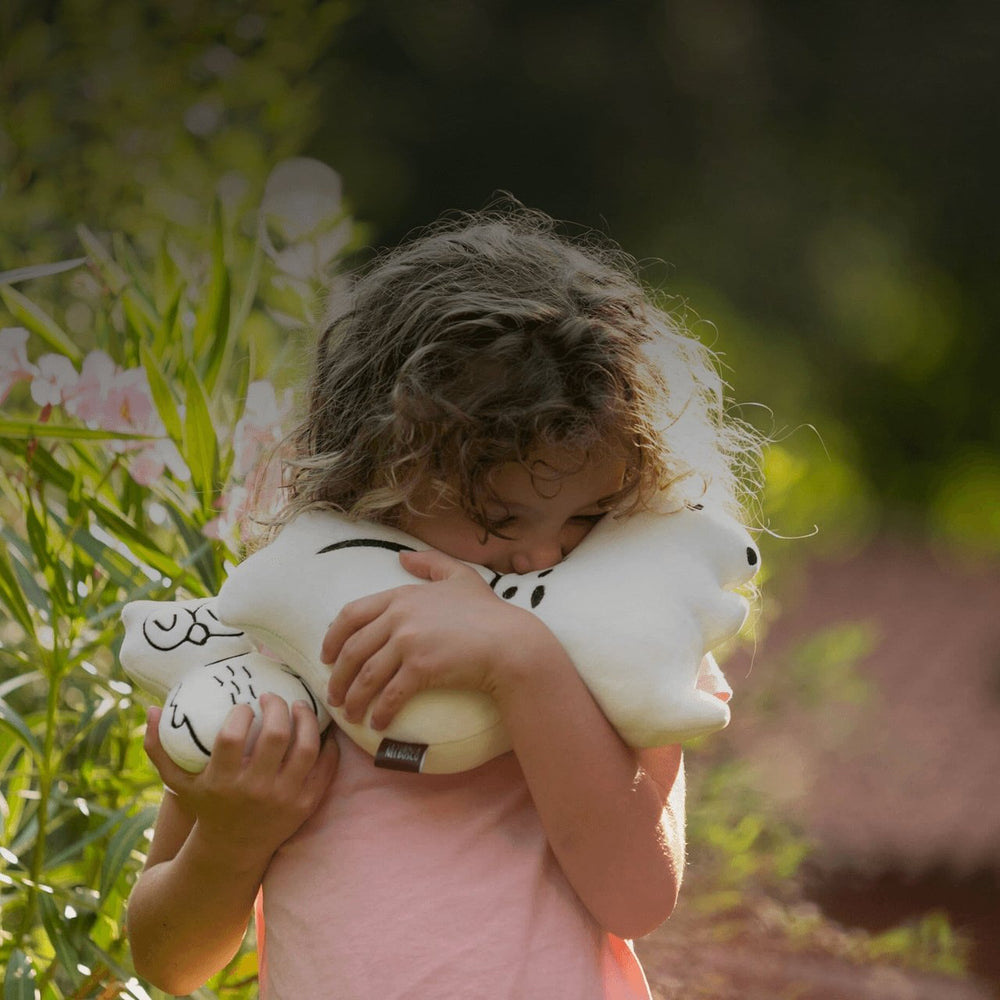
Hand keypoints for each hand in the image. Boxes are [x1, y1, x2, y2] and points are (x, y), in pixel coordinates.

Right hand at [143, 694, 338, 861]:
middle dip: (278, 706)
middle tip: (273, 697)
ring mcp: (284, 798)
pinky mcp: (306, 805)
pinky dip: (327, 744)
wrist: (232, 853)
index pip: (232, 737)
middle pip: (276, 736)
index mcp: (222, 782)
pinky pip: (325, 767)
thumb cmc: (205, 807)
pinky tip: (320, 729)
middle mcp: (255, 790)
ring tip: (300, 706)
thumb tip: (151, 709)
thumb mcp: (177, 783)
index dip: (240, 713)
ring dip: (307, 719)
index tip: (244, 704)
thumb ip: (158, 748)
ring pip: (306, 747)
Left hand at [321, 549, 554, 730]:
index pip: (352, 614)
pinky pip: (389, 695)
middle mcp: (400, 616)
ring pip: (366, 675)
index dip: (333, 638)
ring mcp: (409, 642)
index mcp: (402, 596)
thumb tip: (402, 556)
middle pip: (353, 649)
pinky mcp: (421, 668)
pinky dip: (379, 712)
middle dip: (338, 676)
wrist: (510, 643)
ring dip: (353, 699)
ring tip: (350, 714)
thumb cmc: (488, 612)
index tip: (327, 657)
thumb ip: (430, 563)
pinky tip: (377, 723)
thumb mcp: (459, 576)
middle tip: (333, 695)